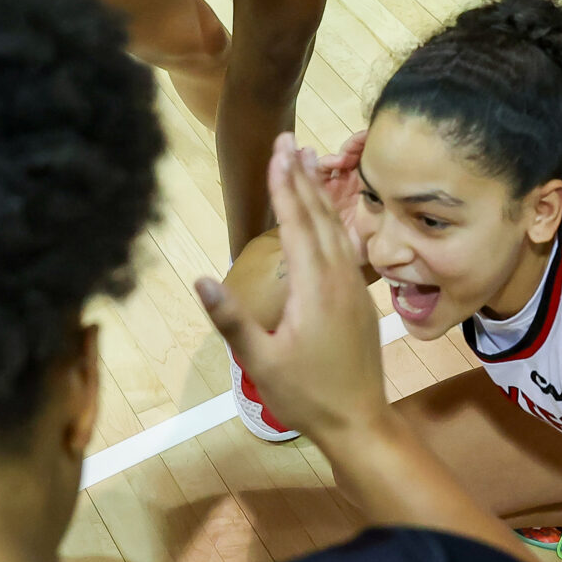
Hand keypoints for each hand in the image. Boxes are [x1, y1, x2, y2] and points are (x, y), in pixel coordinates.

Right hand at [199, 134, 385, 439]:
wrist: (360, 421)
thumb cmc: (306, 396)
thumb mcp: (261, 362)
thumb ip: (232, 320)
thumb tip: (200, 280)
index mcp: (315, 288)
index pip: (297, 223)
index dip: (284, 185)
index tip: (277, 151)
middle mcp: (340, 278)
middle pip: (319, 216)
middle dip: (301, 177)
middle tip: (290, 139)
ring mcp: (355, 288)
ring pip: (336, 229)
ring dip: (319, 195)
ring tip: (308, 163)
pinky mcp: (361, 299)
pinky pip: (346, 247)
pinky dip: (333, 222)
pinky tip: (328, 216)